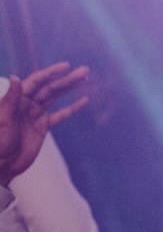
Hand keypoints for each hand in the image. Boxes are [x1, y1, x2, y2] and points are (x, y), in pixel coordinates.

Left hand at [0, 62, 88, 183]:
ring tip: (84, 79)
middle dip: (67, 79)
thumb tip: (15, 77)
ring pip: (55, 97)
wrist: (1, 164)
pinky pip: (60, 115)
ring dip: (70, 88)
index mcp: (16, 99)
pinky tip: (83, 101)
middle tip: (84, 71)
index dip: (51, 73)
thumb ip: (10, 99)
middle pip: (50, 87)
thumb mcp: (2, 119)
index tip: (66, 66)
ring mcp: (35, 115)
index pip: (36, 81)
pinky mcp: (42, 127)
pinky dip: (72, 108)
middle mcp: (26, 104)